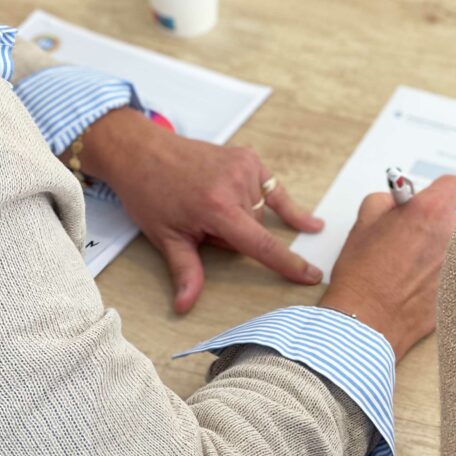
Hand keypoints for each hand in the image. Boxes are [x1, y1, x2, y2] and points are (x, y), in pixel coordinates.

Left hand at [76, 108, 323, 312]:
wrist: (143, 151)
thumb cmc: (150, 192)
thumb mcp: (166, 237)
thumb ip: (185, 270)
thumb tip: (186, 304)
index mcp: (217, 208)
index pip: (261, 244)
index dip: (288, 264)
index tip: (312, 276)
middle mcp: (236, 184)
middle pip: (254, 229)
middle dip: (234, 235)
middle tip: (201, 222)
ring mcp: (244, 167)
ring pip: (260, 212)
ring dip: (243, 216)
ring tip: (210, 202)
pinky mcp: (248, 157)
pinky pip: (272, 189)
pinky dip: (284, 205)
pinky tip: (310, 222)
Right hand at [319, 176, 455, 360]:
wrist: (367, 320)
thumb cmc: (362, 274)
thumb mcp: (364, 221)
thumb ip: (387, 200)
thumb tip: (399, 201)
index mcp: (430, 211)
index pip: (453, 185)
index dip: (438, 191)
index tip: (427, 201)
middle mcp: (454, 234)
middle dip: (439, 223)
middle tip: (415, 238)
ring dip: (444, 250)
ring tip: (417, 266)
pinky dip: (445, 275)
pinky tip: (421, 285)